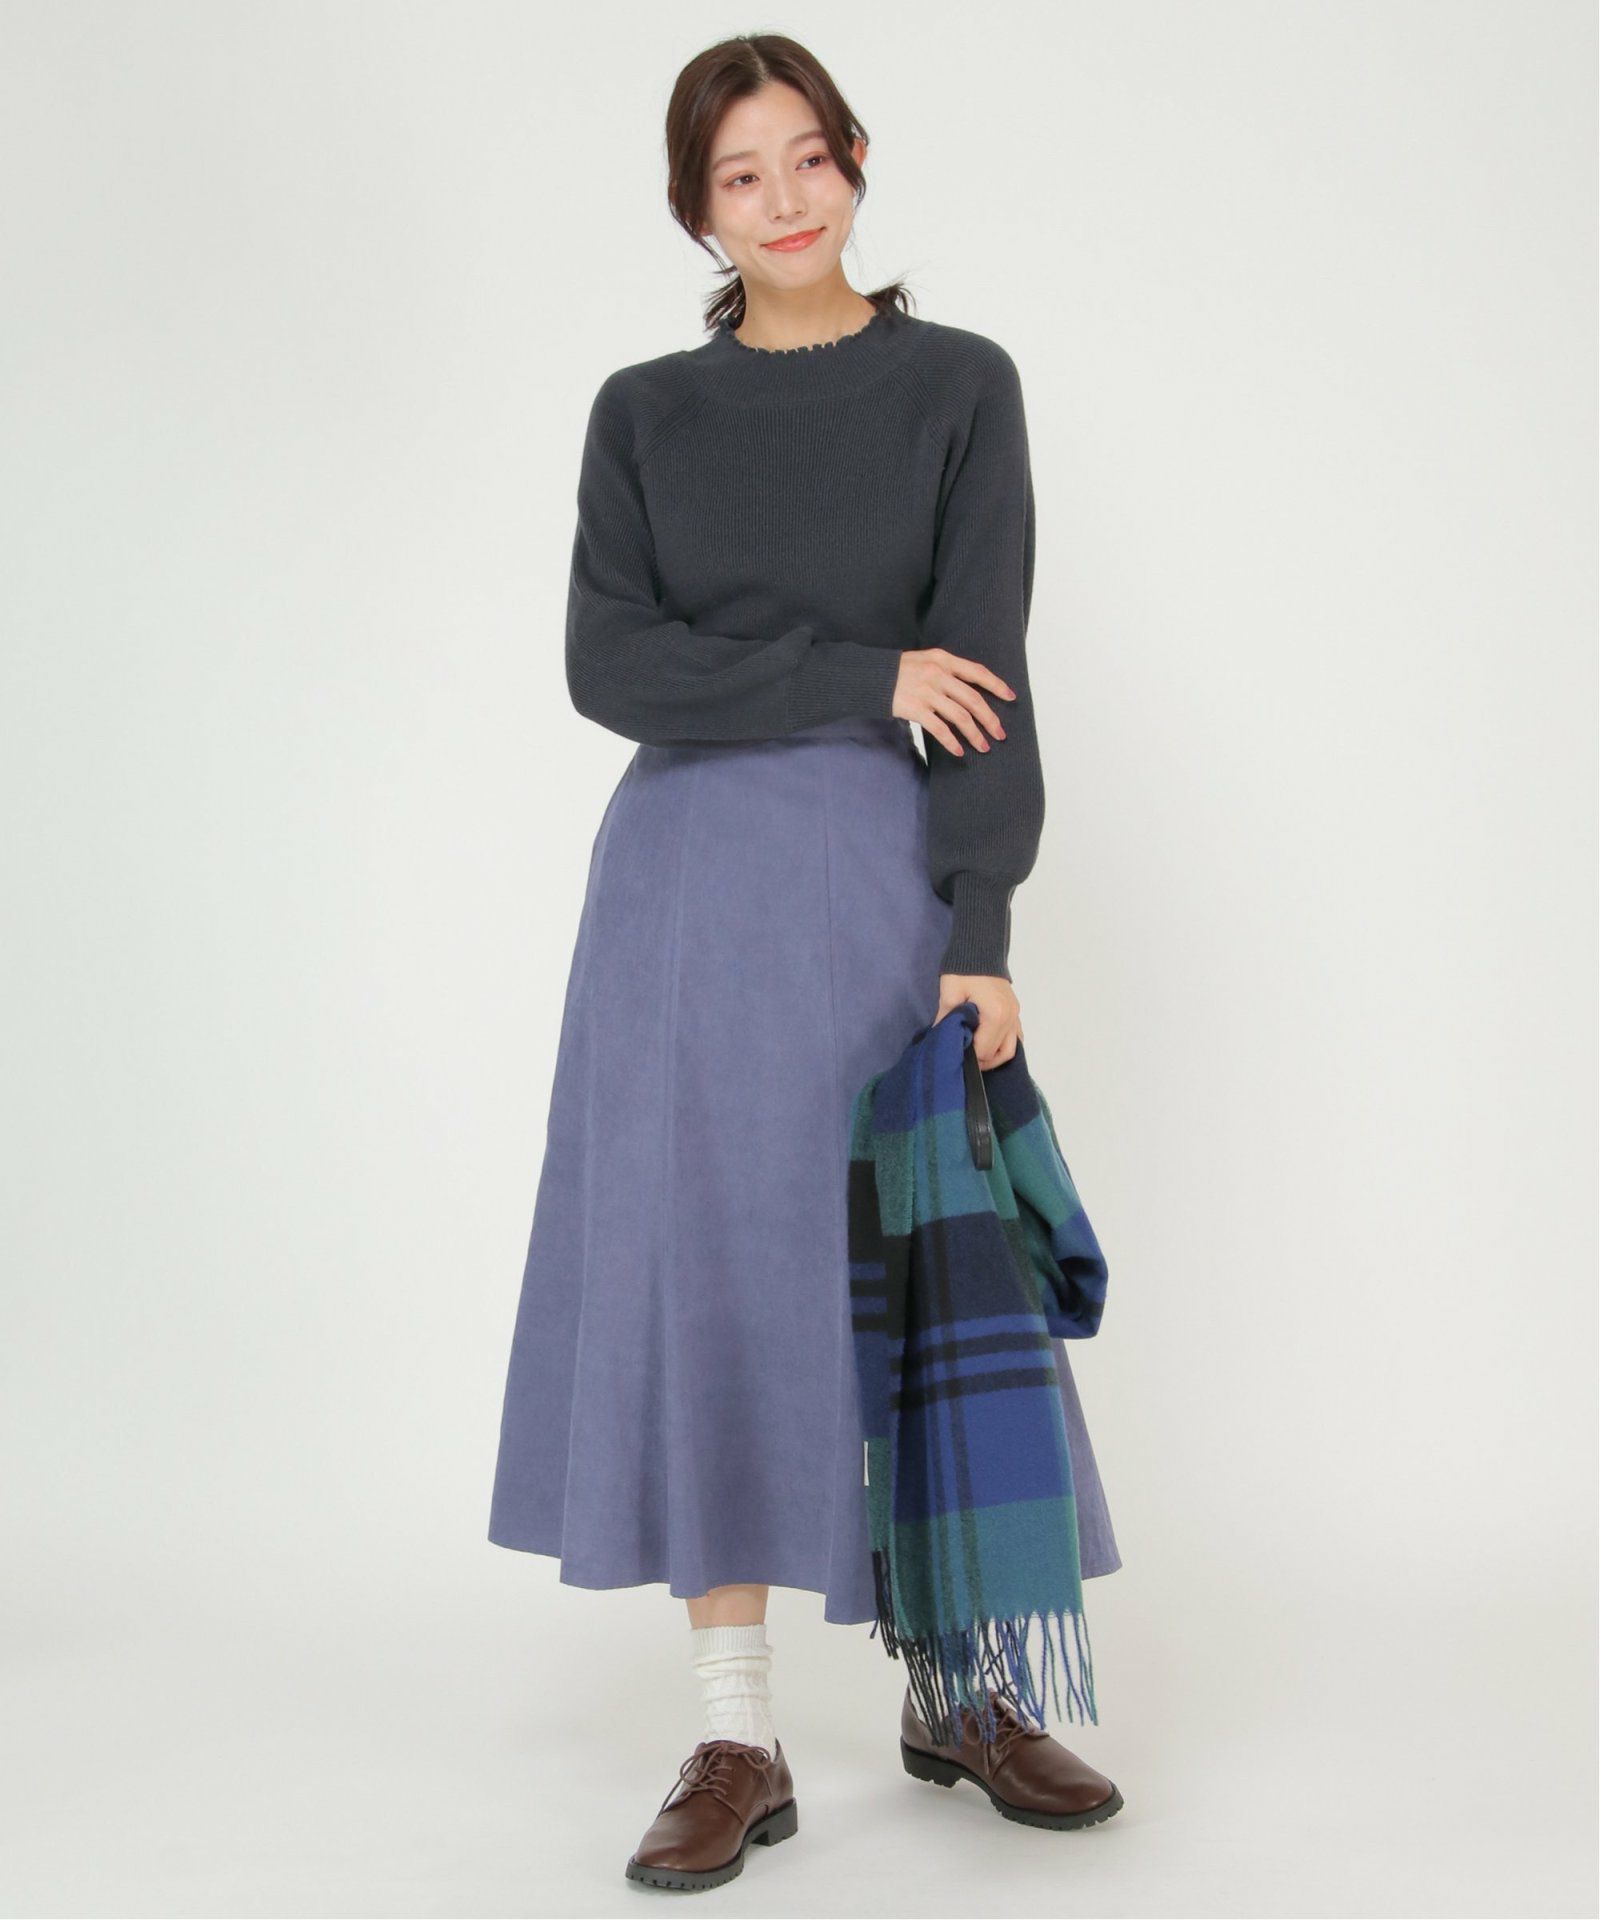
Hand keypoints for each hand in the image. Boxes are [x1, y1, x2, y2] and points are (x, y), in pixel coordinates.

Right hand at [892, 648, 1016, 757]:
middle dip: (990, 719)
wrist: (871, 676)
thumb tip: (971, 689)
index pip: (978, 672)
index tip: (1011, 697)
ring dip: (975, 734)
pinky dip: (952, 743)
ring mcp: (927, 692)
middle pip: (973, 700)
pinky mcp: (915, 709)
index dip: (997, 685)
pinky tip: (960, 752)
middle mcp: (938, 675)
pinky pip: (940, 729)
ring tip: (984, 747)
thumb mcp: (927, 661)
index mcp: (944, 659)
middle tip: (1000, 734)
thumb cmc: (901, 670)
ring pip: (960, 717)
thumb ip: (948, 670)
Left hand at [934, 973, 1022, 1068]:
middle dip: (980, 1059)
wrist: (980, 948)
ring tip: (976, 1055)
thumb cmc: (963, 971)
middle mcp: (1010, 1018)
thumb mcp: (950, 995)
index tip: (955, 1053)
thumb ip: (946, 1020)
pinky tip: (989, 1045)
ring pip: (1011, 1049)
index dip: (968, 1056)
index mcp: (995, 1015)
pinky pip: (1016, 1036)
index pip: (984, 1051)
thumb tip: (940, 1039)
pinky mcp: (1015, 1011)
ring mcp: (1016, 1015)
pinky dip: (1003, 1045)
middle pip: (999, 1053)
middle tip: (962, 1056)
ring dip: (994, 1056)